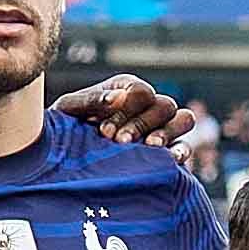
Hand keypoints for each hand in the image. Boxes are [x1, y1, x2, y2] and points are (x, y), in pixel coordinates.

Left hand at [55, 72, 202, 153]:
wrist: (63, 158)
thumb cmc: (65, 127)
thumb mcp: (70, 110)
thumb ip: (92, 100)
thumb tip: (117, 97)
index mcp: (126, 90)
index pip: (141, 92)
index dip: (127, 110)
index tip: (105, 132)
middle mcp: (147, 106)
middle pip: (164, 105)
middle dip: (143, 124)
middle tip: (120, 142)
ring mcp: (161, 127)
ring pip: (183, 119)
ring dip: (167, 133)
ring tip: (149, 147)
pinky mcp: (167, 152)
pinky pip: (185, 146)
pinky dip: (181, 150)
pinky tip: (170, 160)